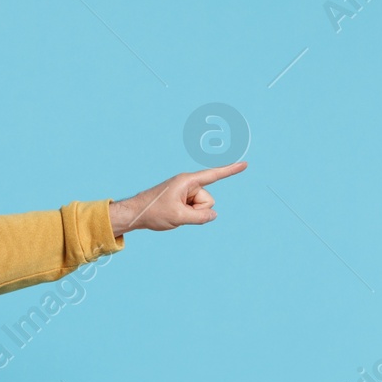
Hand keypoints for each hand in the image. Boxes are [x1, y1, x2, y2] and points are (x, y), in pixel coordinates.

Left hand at [108, 160, 247, 234]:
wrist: (136, 213)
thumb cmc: (154, 212)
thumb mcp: (179, 217)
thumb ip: (200, 217)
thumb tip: (214, 215)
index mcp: (187, 181)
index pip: (214, 175)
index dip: (230, 170)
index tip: (245, 163)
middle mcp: (188, 184)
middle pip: (208, 201)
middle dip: (197, 211)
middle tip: (176, 212)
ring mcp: (186, 192)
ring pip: (202, 208)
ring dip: (190, 214)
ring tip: (172, 213)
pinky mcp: (183, 199)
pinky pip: (194, 210)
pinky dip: (186, 215)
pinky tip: (172, 214)